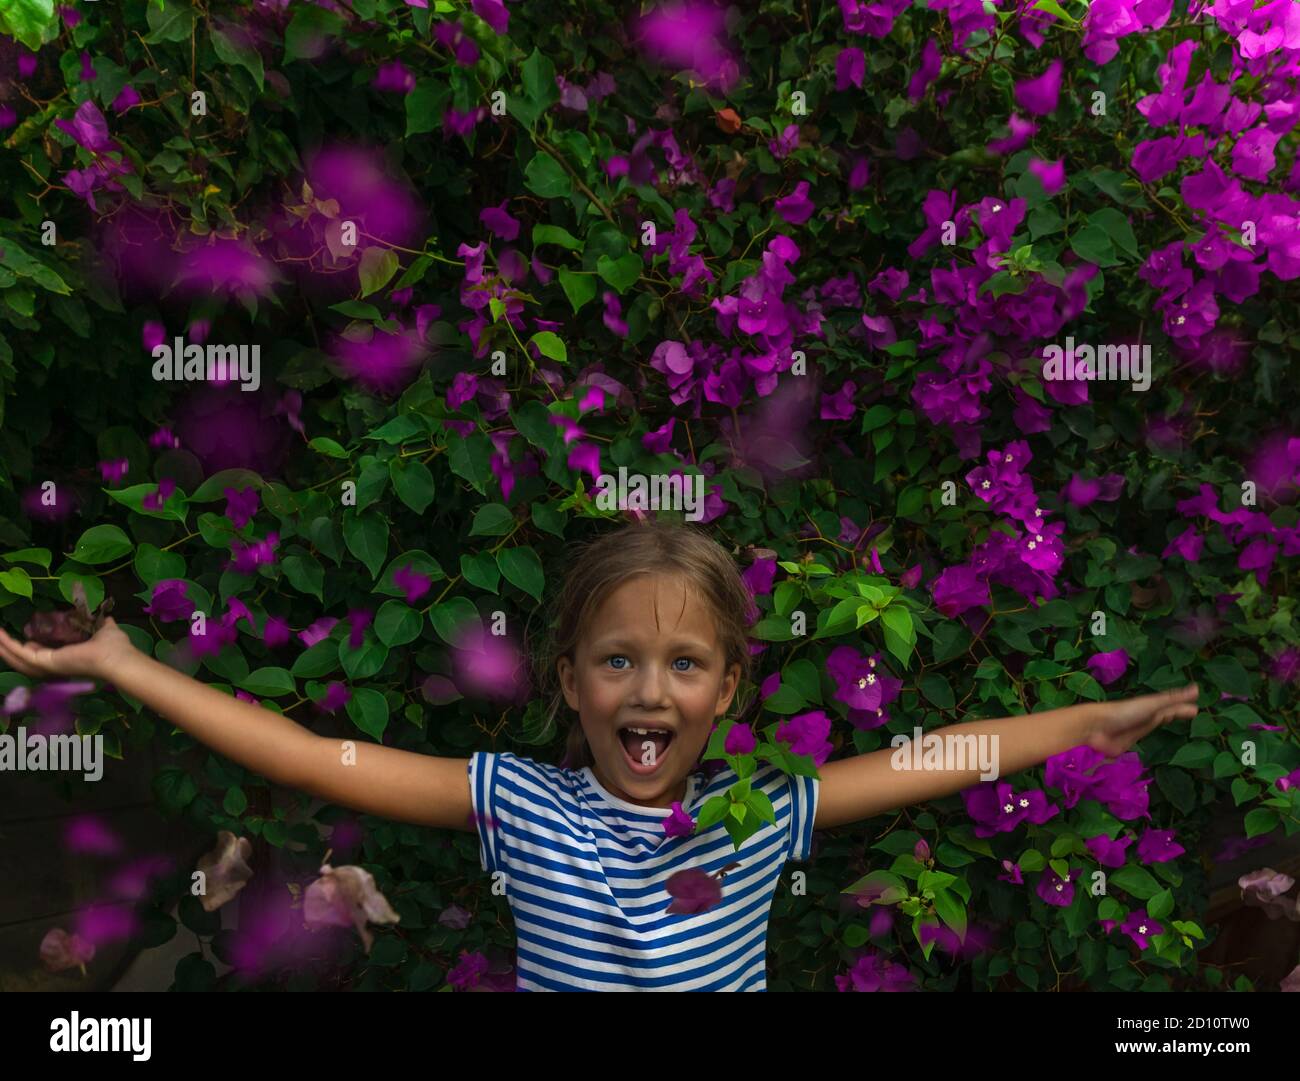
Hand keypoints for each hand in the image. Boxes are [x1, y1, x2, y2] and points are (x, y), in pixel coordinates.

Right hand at [0, 616, 136, 682]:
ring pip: (18, 658)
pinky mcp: (45, 662)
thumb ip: (97, 622)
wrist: (117, 656)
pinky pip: (20, 653)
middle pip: (24, 660)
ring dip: (4, 647)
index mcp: (66, 658)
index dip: (32, 648)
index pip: (43, 656)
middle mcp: (54, 665)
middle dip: (9, 649)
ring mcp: (48, 666)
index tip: (28, 638)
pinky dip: (7, 644)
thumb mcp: (102, 629)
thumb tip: (100, 614)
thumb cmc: (114, 646)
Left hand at [1085, 684, 1199, 756]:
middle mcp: (1145, 717)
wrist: (1097, 728)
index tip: (1196, 706)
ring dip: (1163, 722)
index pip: (1172, 706)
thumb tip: (1197, 688)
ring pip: (1153, 724)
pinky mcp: (1129, 743)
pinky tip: (1150, 739)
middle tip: (1192, 712)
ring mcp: (1136, 729)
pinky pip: (1142, 739)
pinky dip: (1149, 737)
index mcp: (1151, 707)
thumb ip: (1173, 698)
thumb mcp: (1152, 704)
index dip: (1183, 706)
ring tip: (1172, 719)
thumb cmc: (1124, 712)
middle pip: (1164, 713)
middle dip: (1176, 712)